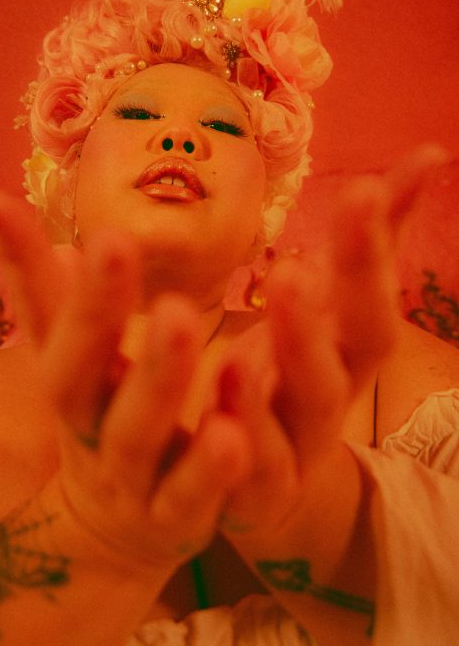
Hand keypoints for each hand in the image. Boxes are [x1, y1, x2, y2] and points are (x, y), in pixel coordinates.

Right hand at [0, 191, 251, 575]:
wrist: (114, 532)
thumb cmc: (102, 417)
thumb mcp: (75, 354)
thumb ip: (47, 289)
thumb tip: (5, 210)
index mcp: (66, 377)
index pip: (40, 316)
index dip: (20, 262)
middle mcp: (86, 425)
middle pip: (77, 373)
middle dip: (92, 308)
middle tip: (113, 242)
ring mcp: (126, 478)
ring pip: (135, 433)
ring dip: (157, 378)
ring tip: (180, 315)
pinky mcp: (172, 521)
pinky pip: (189, 498)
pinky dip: (208, 471)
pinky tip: (236, 432)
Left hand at [218, 145, 448, 548]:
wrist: (271, 485)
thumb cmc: (302, 370)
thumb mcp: (334, 304)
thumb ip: (376, 235)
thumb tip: (429, 155)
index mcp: (349, 343)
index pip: (371, 295)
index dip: (373, 251)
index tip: (362, 191)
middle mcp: (337, 390)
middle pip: (349, 355)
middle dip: (334, 306)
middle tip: (296, 270)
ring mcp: (303, 444)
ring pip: (307, 408)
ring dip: (287, 371)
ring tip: (246, 345)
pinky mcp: (261, 489)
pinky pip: (256, 473)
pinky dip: (242, 445)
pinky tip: (216, 420)